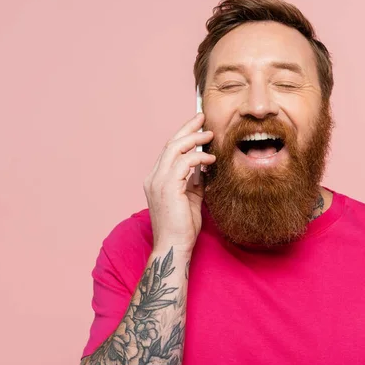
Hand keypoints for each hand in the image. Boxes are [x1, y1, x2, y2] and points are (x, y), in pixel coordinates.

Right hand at [143, 113, 215, 253]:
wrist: (175, 246)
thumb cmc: (182, 227)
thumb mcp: (191, 198)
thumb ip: (195, 182)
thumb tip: (204, 168)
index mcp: (157, 179)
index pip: (169, 150)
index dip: (183, 135)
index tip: (198, 125)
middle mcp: (154, 177)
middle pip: (170, 144)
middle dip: (187, 128)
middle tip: (203, 118)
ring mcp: (158, 182)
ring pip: (175, 149)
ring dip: (195, 139)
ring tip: (210, 135)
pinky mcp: (168, 187)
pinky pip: (184, 163)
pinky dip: (198, 157)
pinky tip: (210, 159)